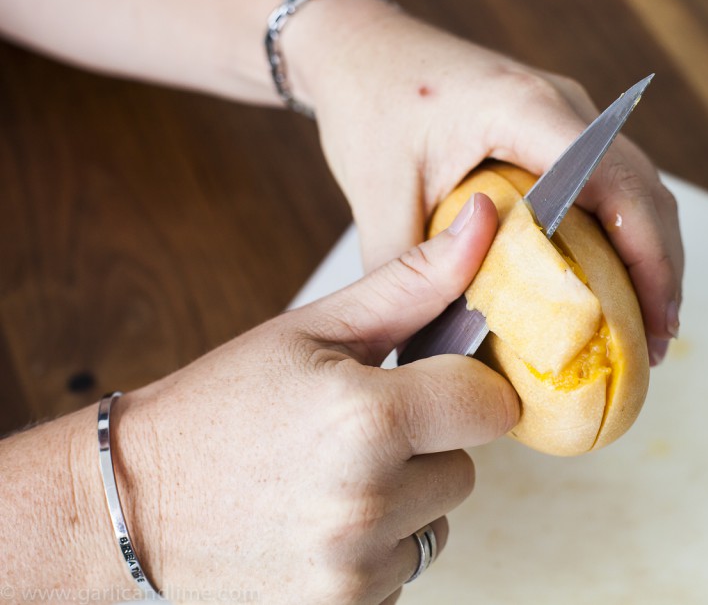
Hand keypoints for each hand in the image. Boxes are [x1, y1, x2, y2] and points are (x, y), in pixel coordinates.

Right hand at [107, 194, 517, 603]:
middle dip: (428, 446)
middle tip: (358, 431)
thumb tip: (486, 220)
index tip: (430, 387)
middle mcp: (368, 501)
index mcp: (367, 418)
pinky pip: (403, 569)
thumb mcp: (315, 329)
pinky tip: (323, 521)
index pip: (491, 405)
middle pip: (467, 468)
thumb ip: (414, 280)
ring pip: (438, 521)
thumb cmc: (221, 406)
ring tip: (335, 477)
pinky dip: (378, 547)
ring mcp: (354, 568)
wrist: (134, 502)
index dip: (464, 390)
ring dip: (405, 500)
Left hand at [292, 1, 683, 365]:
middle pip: (644, 188)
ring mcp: (568, 108)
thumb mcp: (378, 198)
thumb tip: (430, 354)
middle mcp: (561, 102)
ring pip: (640, 184)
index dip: (647, 257)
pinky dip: (626, 232)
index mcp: (523, 109)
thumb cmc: (366, 104)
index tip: (651, 322)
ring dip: (650, 252)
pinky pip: (613, 179)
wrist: (359, 45)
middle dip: (660, 269)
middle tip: (651, 345)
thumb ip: (410, 274)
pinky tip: (614, 282)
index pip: (613, 184)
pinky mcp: (561, 122)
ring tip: (642, 325)